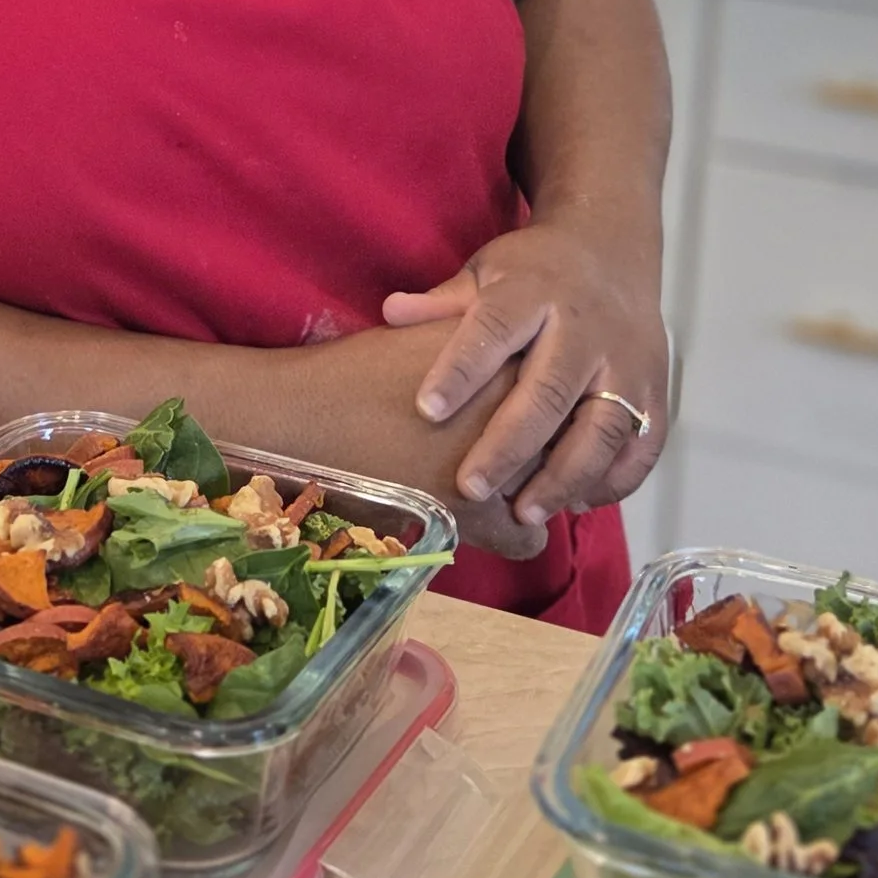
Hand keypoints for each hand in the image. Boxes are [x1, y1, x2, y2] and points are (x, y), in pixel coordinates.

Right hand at [278, 322, 550, 559]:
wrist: (303, 412)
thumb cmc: (355, 373)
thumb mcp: (429, 341)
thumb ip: (476, 344)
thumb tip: (494, 349)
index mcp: (508, 353)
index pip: (571, 391)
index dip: (562, 411)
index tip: (546, 422)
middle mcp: (517, 403)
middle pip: (574, 441)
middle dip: (563, 456)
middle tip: (539, 463)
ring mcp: (504, 458)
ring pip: (559, 491)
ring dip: (545, 497)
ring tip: (520, 497)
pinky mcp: (479, 509)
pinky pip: (528, 537)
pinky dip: (516, 536)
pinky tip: (496, 529)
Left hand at [383, 213, 668, 528]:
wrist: (613, 247)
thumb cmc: (535, 271)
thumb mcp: (489, 270)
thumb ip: (445, 302)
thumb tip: (390, 313)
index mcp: (536, 291)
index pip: (495, 330)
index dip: (461, 370)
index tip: (425, 410)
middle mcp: (587, 327)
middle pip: (550, 391)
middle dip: (510, 445)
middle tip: (471, 488)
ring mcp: (629, 360)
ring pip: (603, 427)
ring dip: (565, 476)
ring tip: (525, 514)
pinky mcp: (658, 388)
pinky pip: (645, 444)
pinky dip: (615, 480)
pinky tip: (577, 502)